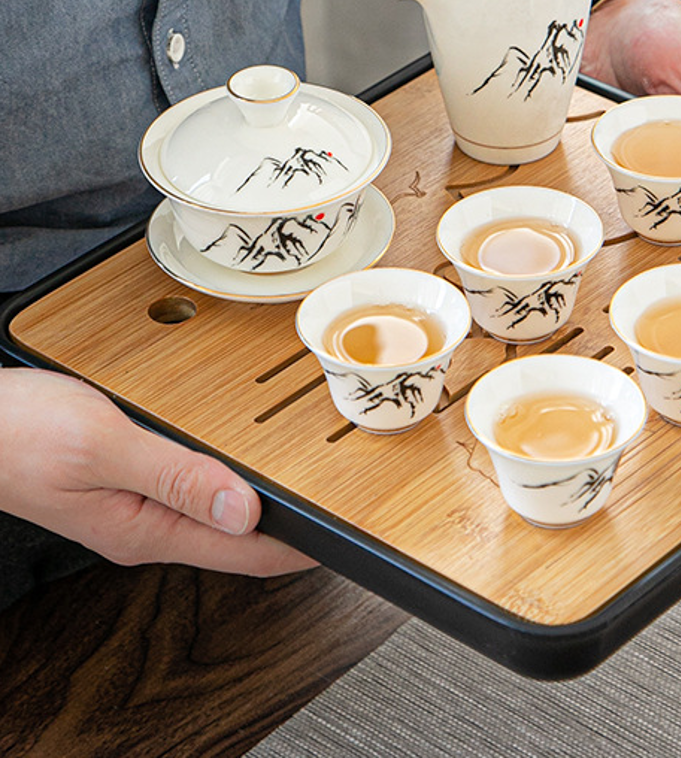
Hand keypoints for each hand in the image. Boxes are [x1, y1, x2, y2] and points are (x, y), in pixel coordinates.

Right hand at [0, 368, 315, 574]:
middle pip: (236, 538)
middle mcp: (145, 526)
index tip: (342, 536)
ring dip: (260, 504)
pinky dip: (227, 481)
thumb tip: (243, 508)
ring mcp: (136, 507)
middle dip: (288, 527)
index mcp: (145, 528)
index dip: (298, 546)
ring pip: (216, 514)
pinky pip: (193, 490)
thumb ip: (176, 475)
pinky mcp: (127, 484)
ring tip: (303, 490)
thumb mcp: (103, 447)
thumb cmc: (17, 434)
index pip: (242, 552)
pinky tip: (239, 466)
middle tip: (337, 508)